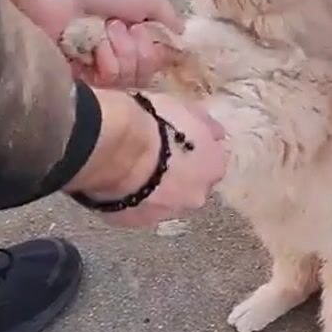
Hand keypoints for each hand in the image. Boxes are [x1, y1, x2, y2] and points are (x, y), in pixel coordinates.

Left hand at [10, 0, 181, 87]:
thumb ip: (168, 17)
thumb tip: (183, 34)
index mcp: (132, 34)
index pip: (155, 63)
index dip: (154, 51)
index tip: (143, 29)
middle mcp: (116, 51)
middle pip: (143, 75)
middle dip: (138, 51)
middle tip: (120, 25)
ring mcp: (96, 63)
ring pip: (127, 80)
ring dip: (121, 52)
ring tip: (106, 29)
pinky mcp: (77, 72)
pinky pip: (105, 83)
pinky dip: (105, 61)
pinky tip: (96, 44)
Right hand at [66, 91, 226, 227]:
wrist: (115, 147)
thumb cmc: (152, 123)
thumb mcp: (185, 110)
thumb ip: (204, 125)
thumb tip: (216, 133)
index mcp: (213, 167)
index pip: (212, 163)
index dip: (194, 153)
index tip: (177, 143)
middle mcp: (195, 196)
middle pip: (191, 188)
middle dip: (177, 177)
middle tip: (153, 158)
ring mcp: (166, 213)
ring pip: (163, 202)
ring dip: (153, 190)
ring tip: (130, 170)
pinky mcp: (135, 221)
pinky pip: (135, 210)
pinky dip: (129, 199)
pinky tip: (115, 184)